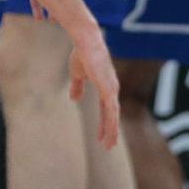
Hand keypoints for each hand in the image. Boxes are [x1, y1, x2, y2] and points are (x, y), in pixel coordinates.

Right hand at [67, 28, 120, 148]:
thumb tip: (74, 99)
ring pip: (113, 116)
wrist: (86, 42)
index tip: (102, 135)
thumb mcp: (78, 74)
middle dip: (110, 131)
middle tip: (108, 146)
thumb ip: (78, 87)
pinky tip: (110, 133)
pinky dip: (111, 123)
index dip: (104, 122)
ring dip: (111, 131)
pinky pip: (111, 111)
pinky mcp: (109, 89)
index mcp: (106, 86)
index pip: (106, 109)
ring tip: (108, 145)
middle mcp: (112, 89)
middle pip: (112, 115)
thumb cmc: (82, 54)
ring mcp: (112, 89)